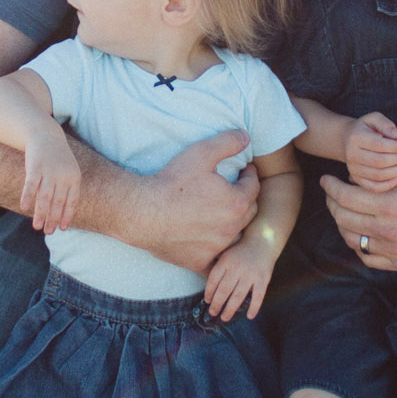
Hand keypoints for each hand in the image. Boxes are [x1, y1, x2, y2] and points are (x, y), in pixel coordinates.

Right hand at [19, 138, 81, 232]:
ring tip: (37, 227)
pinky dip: (28, 196)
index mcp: (74, 177)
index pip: (72, 201)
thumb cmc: (57, 158)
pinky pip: (31, 184)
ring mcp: (49, 171)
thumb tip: (62, 214)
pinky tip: (24, 207)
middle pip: (58, 202)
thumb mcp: (68, 171)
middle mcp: (63, 175)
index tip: (61, 228)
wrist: (46, 135)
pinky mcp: (35, 166)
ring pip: (45, 197)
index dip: (66, 216)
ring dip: (40, 213)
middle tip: (47, 232)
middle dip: (53, 219)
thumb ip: (67, 189)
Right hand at [115, 130, 257, 274]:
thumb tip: (246, 136)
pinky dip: (216, 255)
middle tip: (235, 190)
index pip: (253, 186)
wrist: (142, 213)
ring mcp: (217, 247)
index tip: (244, 171)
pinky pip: (216, 262)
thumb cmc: (171, 183)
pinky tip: (211, 246)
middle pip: (249, 212)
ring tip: (222, 214)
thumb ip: (227, 142)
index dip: (250, 175)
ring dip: (233, 225)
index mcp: (237, 202)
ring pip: (235, 236)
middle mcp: (232, 228)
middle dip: (245, 199)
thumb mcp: (200, 153)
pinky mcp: (200, 262)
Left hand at [202, 234, 276, 322]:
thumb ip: (219, 268)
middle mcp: (237, 268)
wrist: (263, 241)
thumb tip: (209, 289)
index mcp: (226, 261)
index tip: (207, 301)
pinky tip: (249, 316)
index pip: (213, 280)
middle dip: (217, 304)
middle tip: (213, 313)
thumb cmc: (241, 250)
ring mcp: (251, 274)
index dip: (209, 292)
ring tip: (225, 318)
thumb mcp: (226, 254)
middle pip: (224, 290)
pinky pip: (258, 296)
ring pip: (238, 296)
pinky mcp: (263, 279)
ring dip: (230, 309)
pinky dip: (254, 307)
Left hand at [321, 153, 396, 270]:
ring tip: (345, 210)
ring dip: (343, 224)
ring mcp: (396, 251)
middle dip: (332, 203)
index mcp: (392, 205)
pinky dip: (359, 245)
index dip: (330, 187)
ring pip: (353, 240)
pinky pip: (369, 258)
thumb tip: (359, 168)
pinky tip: (361, 231)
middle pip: (344, 219)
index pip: (345, 198)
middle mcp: (391, 232)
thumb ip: (386, 168)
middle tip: (332, 193)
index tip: (326, 180)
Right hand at [344, 112, 396, 190]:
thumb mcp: (374, 118)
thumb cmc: (366, 128)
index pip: (380, 145)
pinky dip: (389, 185)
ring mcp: (353, 169)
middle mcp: (351, 155)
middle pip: (380, 162)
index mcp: (356, 138)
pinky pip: (374, 187)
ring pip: (378, 175)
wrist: (346, 140)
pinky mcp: (356, 179)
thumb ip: (385, 124)